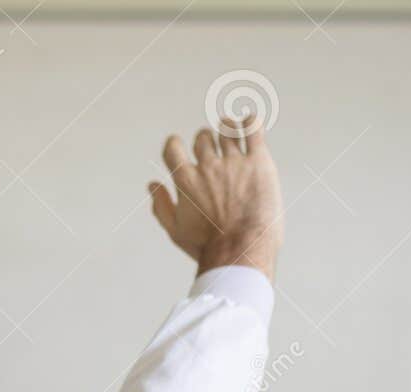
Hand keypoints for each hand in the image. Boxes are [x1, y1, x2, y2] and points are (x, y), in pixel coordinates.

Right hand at [149, 116, 282, 280]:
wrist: (241, 250)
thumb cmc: (207, 246)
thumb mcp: (176, 231)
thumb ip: (161, 205)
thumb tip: (151, 184)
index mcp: (185, 180)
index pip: (172, 147)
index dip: (174, 144)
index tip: (180, 147)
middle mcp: (207, 166)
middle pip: (203, 137)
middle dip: (205, 140)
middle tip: (212, 148)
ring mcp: (233, 162)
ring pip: (227, 130)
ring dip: (227, 128)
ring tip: (230, 131)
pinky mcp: (258, 162)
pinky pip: (253, 130)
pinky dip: (249, 122)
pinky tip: (248, 123)